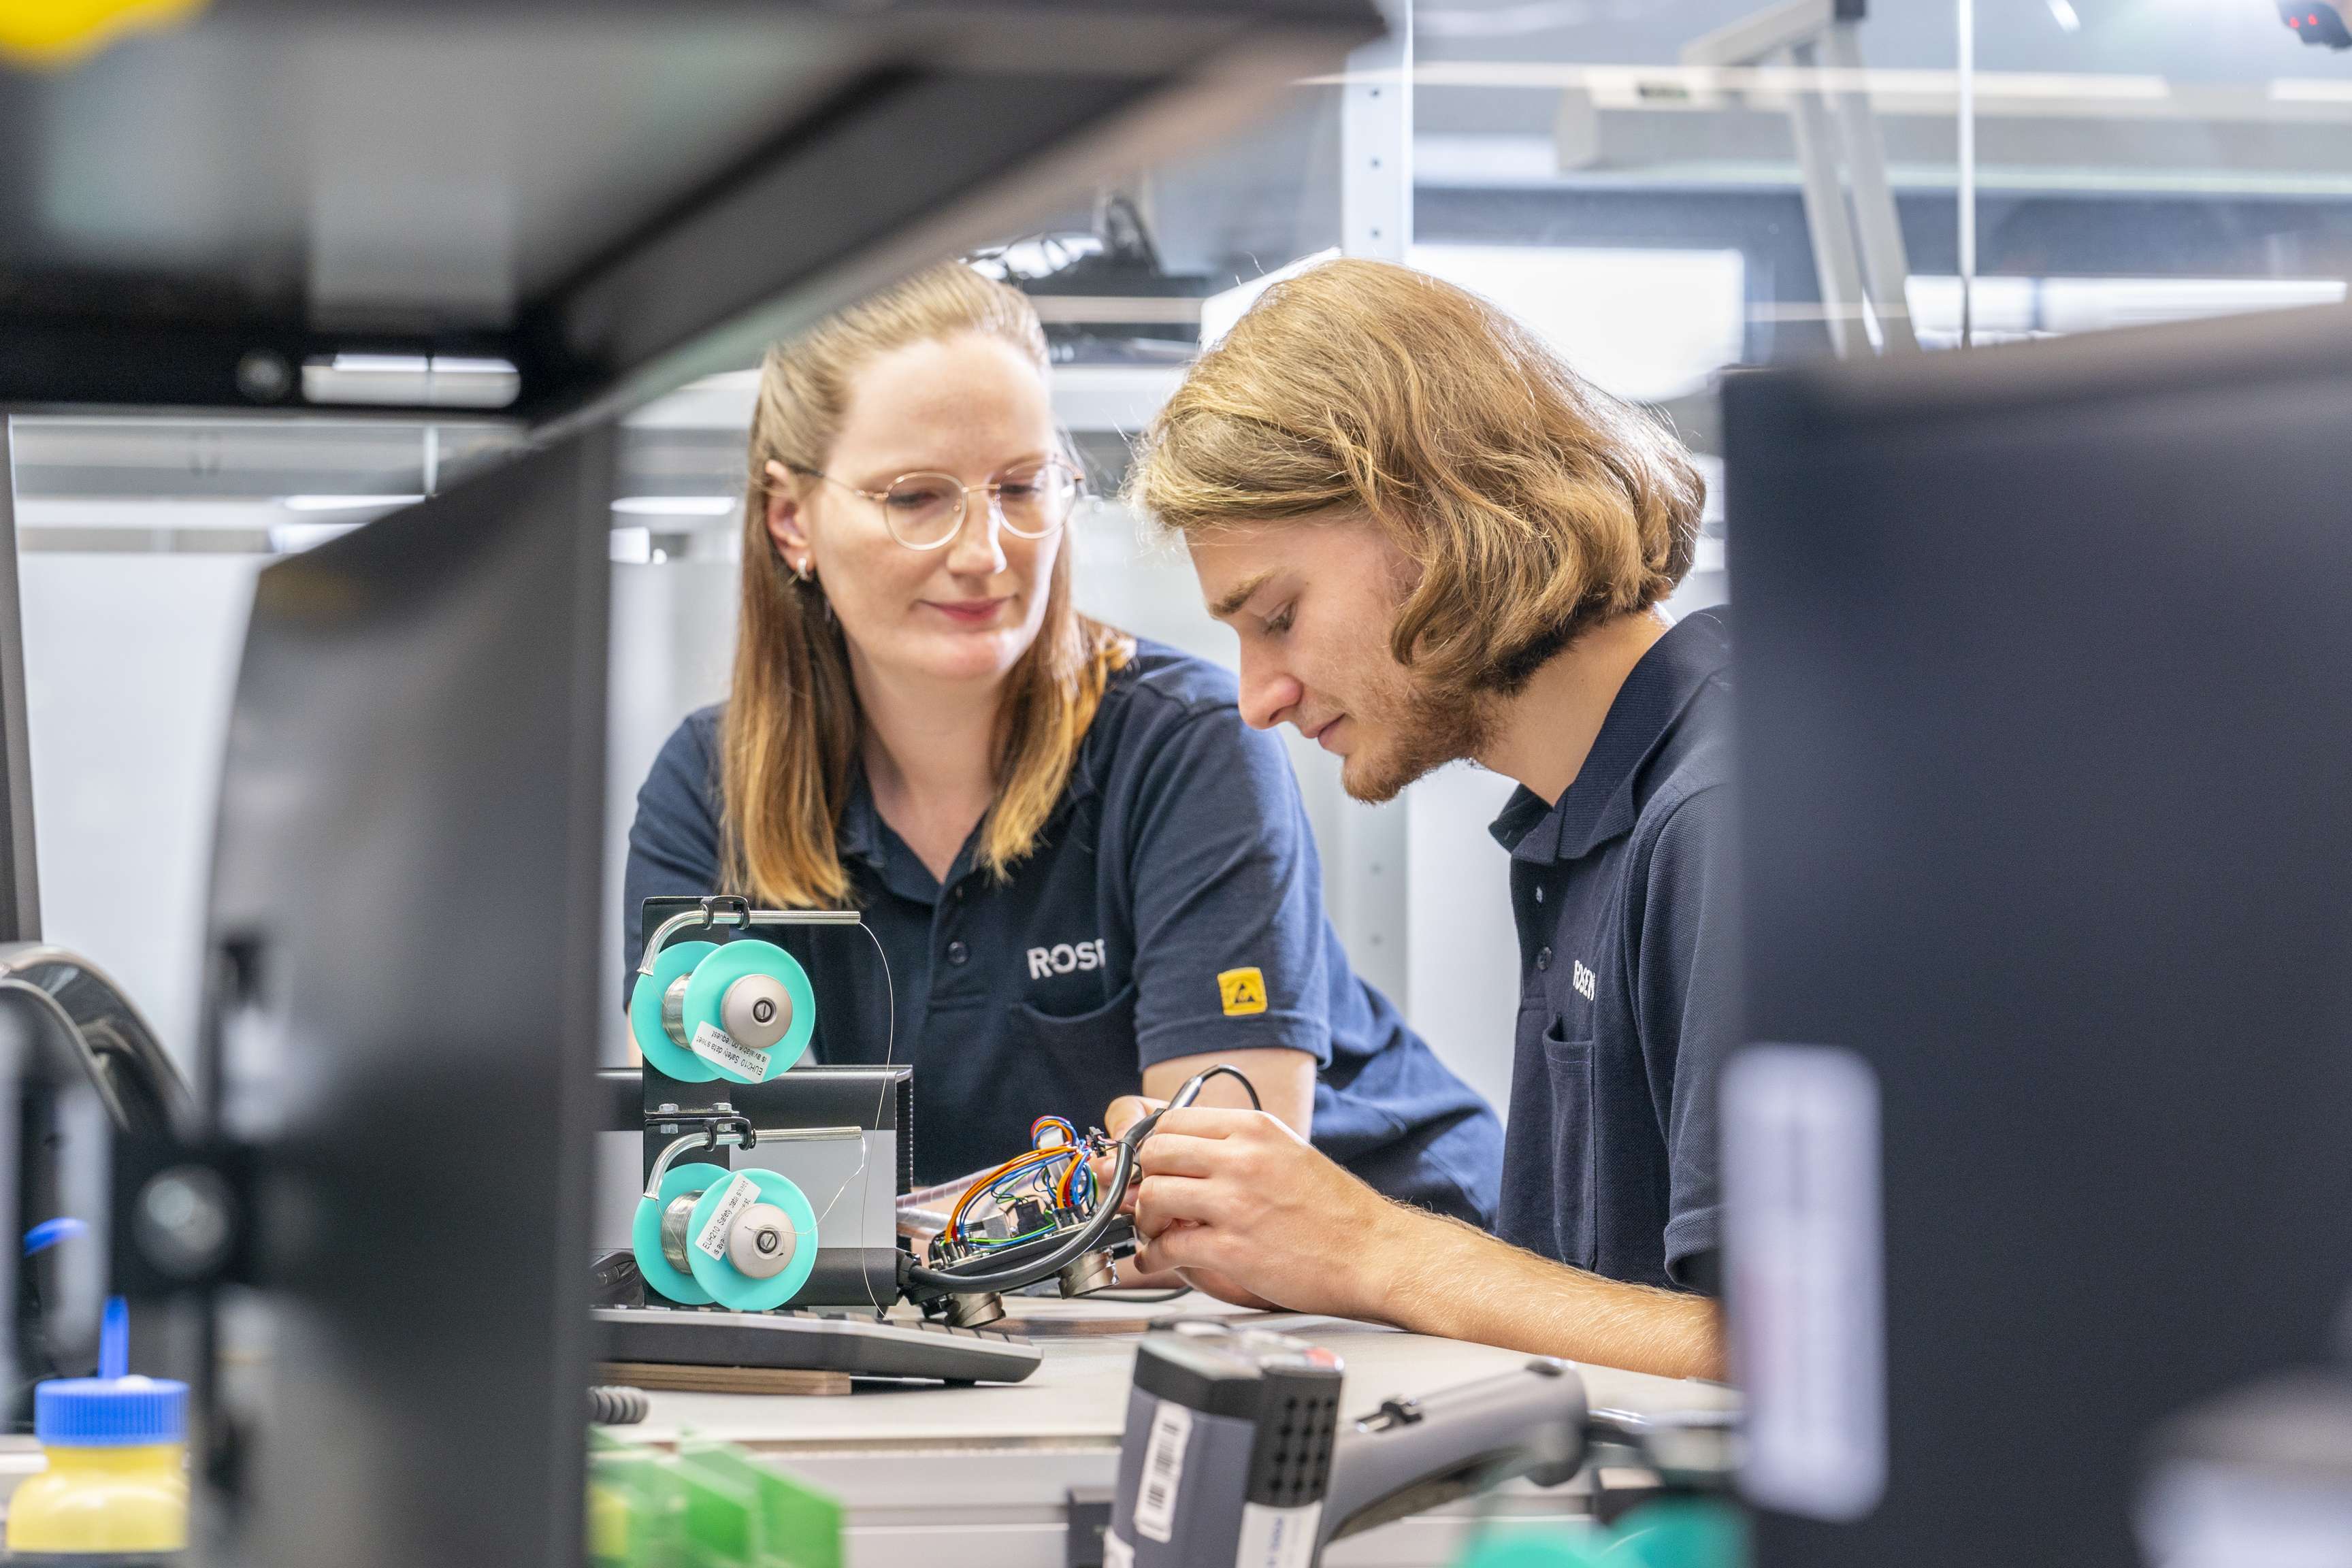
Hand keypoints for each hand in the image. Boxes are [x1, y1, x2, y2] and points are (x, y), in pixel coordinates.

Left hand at [1117, 1103, 1423, 1319]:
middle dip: (1140, 1179)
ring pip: (1153, 1195)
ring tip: (1156, 1232)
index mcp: (1254, 1128)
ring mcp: (1237, 1202)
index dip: (1149, 1145)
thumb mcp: (1285, 1153)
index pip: (1172, 1119)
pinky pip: (1169, 1246)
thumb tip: (1181, 1158)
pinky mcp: (1234, 1248)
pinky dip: (1154, 1257)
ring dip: (1144, 1218)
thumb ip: (1235, 1150)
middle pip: (1155, 1152)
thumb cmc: (1335, 1211)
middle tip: (1145, 1200)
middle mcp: (1242, 1157)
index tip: (1145, 1166)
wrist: (1376, 1252)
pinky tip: (1159, 1261)